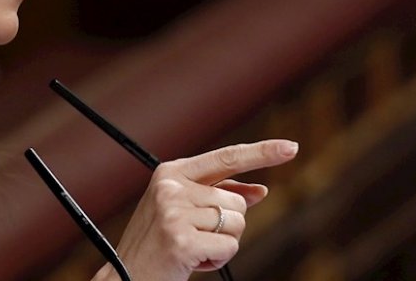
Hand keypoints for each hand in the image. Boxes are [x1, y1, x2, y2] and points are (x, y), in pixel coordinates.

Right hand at [94, 139, 298, 280]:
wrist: (125, 277)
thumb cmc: (158, 244)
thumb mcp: (184, 212)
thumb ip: (218, 196)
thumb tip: (259, 191)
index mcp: (171, 172)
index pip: (226, 157)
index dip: (262, 152)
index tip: (290, 147)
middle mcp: (172, 186)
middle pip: (237, 201)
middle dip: (227, 226)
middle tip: (195, 238)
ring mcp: (175, 212)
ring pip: (236, 224)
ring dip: (222, 244)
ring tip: (192, 250)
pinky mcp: (181, 239)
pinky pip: (228, 247)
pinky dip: (216, 260)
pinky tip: (191, 262)